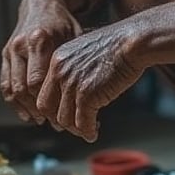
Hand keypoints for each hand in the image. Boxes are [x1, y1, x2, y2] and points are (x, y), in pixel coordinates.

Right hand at [0, 0, 82, 125]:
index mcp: (41, 40)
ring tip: (42, 120)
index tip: (64, 115)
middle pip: (25, 88)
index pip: (38, 81)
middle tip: (55, 123)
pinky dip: (14, 102)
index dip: (49, 103)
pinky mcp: (5, 54)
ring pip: (13, 88)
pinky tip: (27, 113)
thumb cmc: (63, 23)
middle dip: (40, 109)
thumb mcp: (75, 38)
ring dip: (26, 108)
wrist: (41, 3)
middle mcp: (22, 45)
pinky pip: (5, 83)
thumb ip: (75, 63)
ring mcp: (11, 50)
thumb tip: (90, 94)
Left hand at [35, 20, 145, 141]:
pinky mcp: (87, 95)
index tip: (64, 114)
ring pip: (64, 120)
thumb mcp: (84, 53)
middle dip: (60, 121)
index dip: (52, 108)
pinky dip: (88, 132)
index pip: (43, 92)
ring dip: (76, 129)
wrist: (131, 42)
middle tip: (74, 125)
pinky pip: (82, 124)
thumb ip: (73, 70)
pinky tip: (94, 132)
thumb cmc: (116, 45)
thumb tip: (74, 93)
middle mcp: (60, 72)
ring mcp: (72, 84)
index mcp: (57, 60)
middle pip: (47, 108)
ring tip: (88, 128)